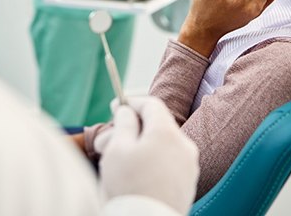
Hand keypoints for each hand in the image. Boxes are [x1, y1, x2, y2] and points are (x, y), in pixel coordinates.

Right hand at [98, 96, 198, 215]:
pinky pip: (167, 165)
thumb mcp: (117, 149)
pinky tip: (132, 177)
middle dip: (129, 132)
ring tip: (115, 164)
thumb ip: (123, 123)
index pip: (151, 105)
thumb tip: (127, 112)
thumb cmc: (129, 188)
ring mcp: (188, 167)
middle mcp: (184, 146)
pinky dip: (150, 164)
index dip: (131, 103)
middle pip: (155, 128)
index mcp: (167, 132)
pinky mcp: (187, 185)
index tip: (115, 106)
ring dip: (138, 149)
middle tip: (103, 145)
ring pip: (161, 147)